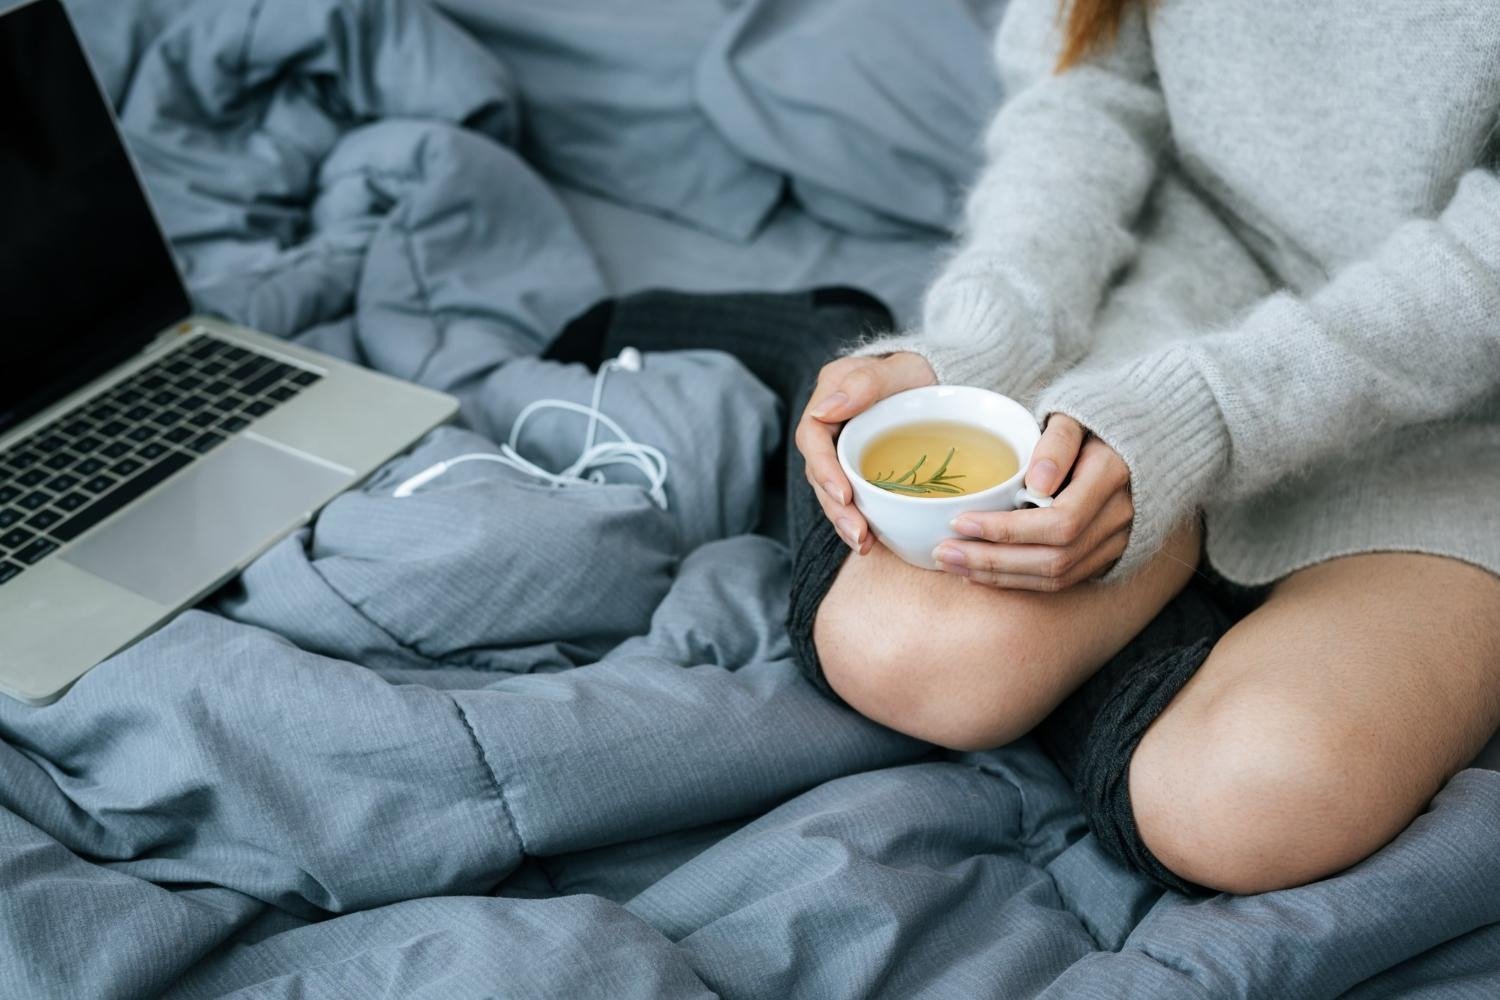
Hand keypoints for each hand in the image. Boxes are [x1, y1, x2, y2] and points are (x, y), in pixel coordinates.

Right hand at [795, 352, 936, 552]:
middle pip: (819, 472)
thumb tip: (824, 411)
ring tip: (863, 544)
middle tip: (857, 533)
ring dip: (844, 520)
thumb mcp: (899, 369)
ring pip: (832, 489)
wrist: (935, 384)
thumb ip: (865, 384)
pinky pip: (852, 496)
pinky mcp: (857, 468)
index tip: (843, 494)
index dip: (823, 468)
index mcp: (829, 398)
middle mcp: (828, 427)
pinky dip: (859, 518)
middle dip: (835, 506)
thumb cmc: (917, 371)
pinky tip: (872, 540)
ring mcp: (841, 449)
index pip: (812, 436)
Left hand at [932, 415, 1132, 590]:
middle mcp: (1119, 516)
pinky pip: (1061, 581)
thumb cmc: (1089, 425)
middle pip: (1054, 558)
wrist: (1130, 442)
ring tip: (952, 565)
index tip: (960, 522)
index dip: (1007, 530)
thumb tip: (1036, 482)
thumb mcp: (1072, 416)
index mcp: (1112, 477)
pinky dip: (1018, 581)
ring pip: (1056, 577)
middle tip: (943, 553)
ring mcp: (1116, 541)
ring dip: (999, 577)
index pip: (1059, 521)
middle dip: (992, 561)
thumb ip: (1057, 443)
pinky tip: (980, 573)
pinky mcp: (1105, 557)